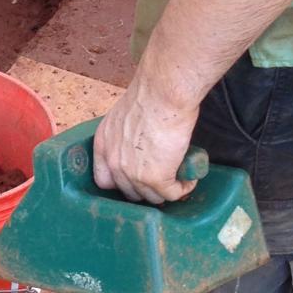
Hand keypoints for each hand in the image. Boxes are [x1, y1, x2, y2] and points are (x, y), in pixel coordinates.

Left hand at [91, 76, 200, 204]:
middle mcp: (113, 162)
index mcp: (103, 145)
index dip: (122, 184)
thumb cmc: (150, 96)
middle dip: (147, 189)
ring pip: (152, 197)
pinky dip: (184, 189)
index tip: (137, 181)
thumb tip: (140, 145)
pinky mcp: (155, 179)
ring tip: (179, 178)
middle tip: (163, 179)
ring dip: (167, 191)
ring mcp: (132, 174)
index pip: (104, 180)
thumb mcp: (124, 116)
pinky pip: (172, 194)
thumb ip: (125, 135)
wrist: (163, 95)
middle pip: (129, 192)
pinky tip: (189, 179)